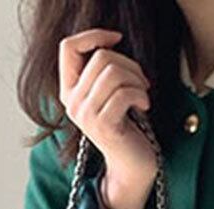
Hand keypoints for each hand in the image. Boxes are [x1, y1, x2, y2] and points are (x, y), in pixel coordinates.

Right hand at [58, 28, 157, 208]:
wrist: (132, 167)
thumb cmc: (126, 128)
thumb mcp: (109, 96)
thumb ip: (102, 73)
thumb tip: (110, 43)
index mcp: (69, 91)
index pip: (68, 47)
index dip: (94, 36)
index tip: (117, 39)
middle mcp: (72, 102)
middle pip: (100, 57)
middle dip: (129, 64)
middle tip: (142, 82)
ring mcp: (85, 115)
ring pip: (113, 73)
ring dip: (137, 80)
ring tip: (143, 95)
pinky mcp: (103, 125)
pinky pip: (124, 93)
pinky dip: (141, 95)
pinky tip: (145, 106)